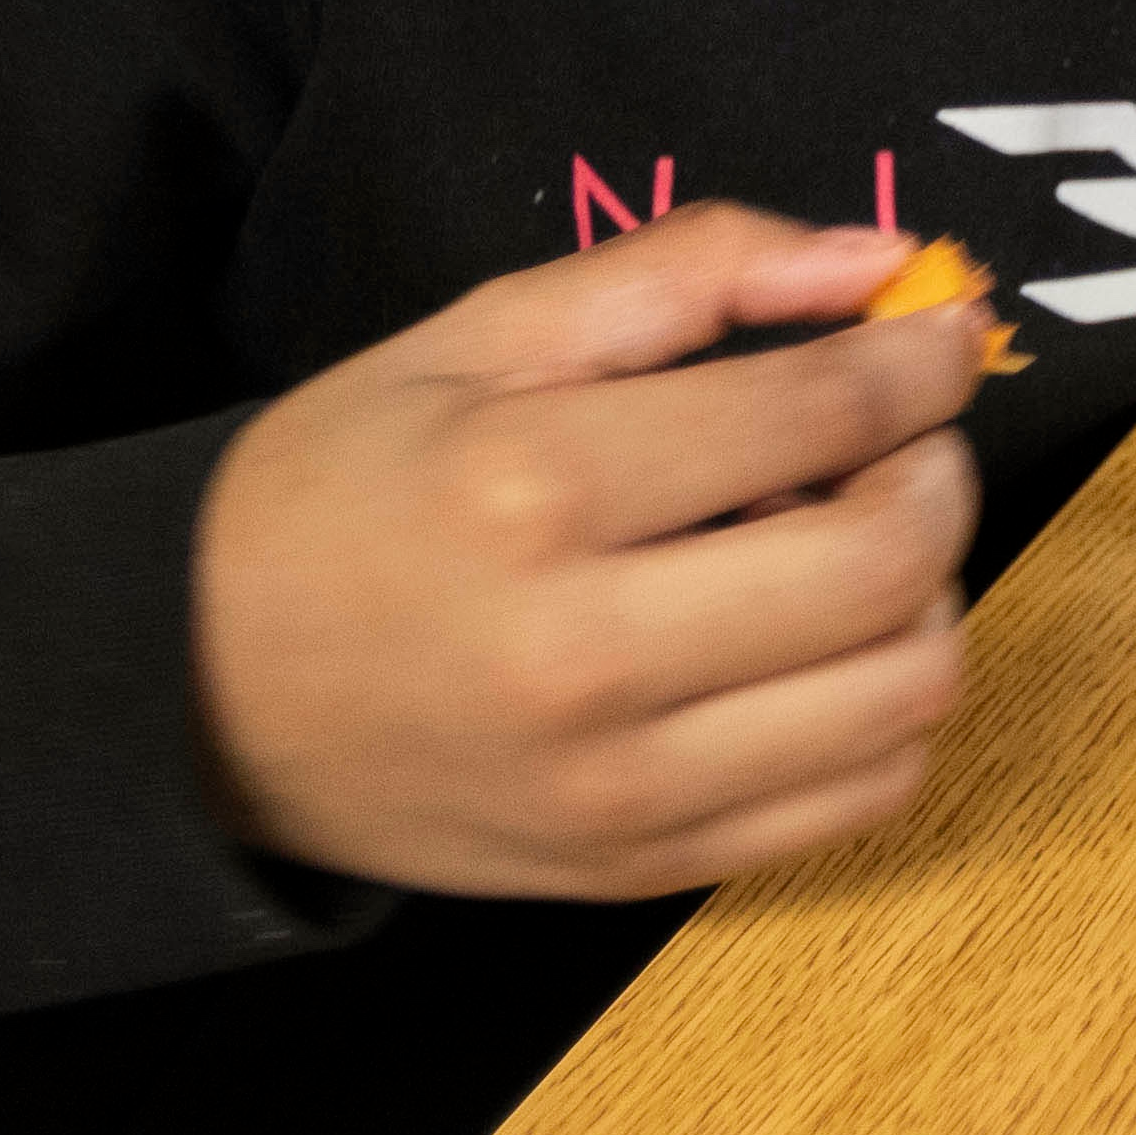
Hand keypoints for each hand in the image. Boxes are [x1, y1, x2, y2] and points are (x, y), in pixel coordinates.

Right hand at [192, 211, 984, 901]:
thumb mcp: (483, 333)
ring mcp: (616, 789)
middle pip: (886, 564)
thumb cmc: (345, 490)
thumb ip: (689, 271)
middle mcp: (583, 655)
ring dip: (927, 596)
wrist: (194, 691)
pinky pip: (860, 799)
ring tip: (853, 540)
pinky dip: (888, 710)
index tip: (941, 329)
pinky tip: (821, 646)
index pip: (818, 415)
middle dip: (937, 471)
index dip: (919, 357)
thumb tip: (880, 262)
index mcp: (534, 488)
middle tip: (903, 434)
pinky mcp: (635, 872)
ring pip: (904, 694)